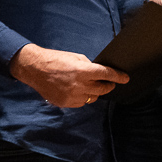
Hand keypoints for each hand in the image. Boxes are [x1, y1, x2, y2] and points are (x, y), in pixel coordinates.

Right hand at [10, 44, 127, 106]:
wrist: (35, 69)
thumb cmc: (55, 59)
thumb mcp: (75, 57)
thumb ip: (88, 66)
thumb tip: (98, 73)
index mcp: (82, 71)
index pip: (106, 74)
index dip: (118, 76)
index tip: (126, 78)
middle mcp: (79, 85)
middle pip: (103, 89)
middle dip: (108, 85)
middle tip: (109, 83)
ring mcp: (72, 96)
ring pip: (92, 97)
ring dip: (93, 91)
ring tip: (85, 84)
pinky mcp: (66, 103)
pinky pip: (81, 102)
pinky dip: (81, 97)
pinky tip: (74, 90)